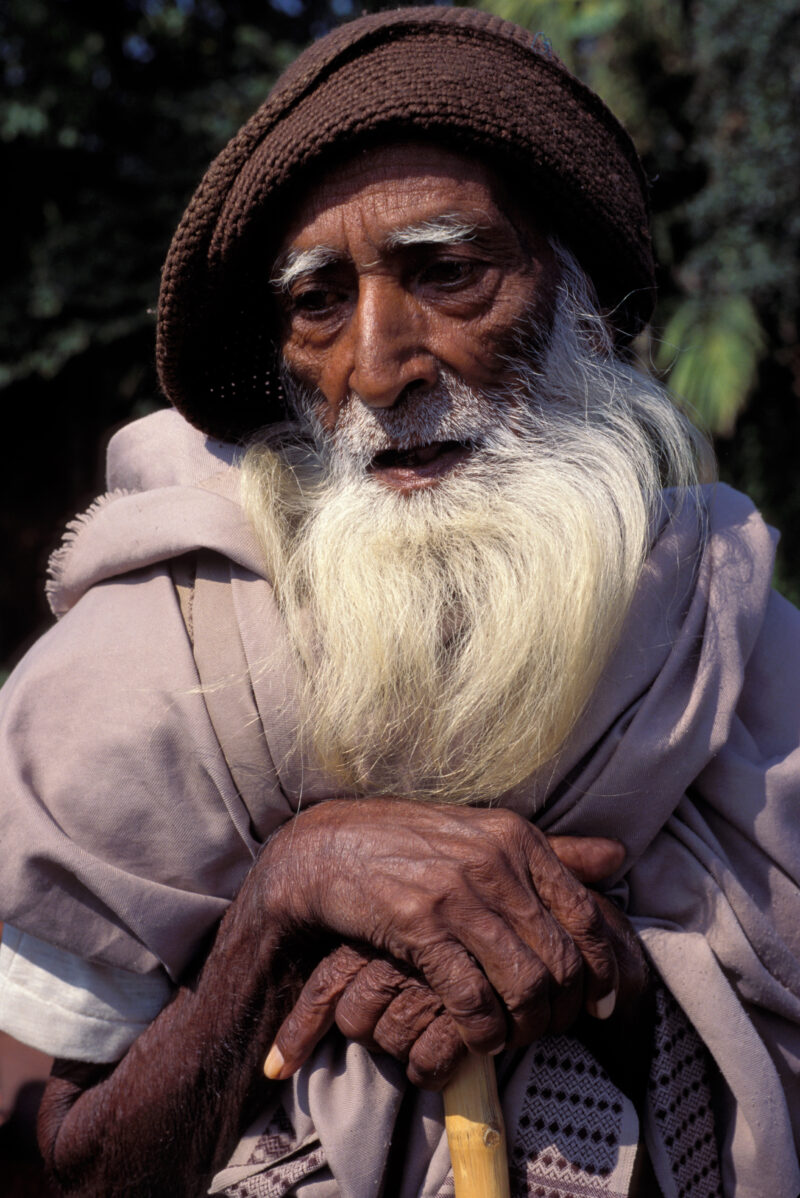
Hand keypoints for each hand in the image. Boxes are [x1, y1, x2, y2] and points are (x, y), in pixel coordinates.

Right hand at [262, 807, 637, 1081]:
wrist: (331, 846)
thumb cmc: (415, 844)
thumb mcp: (487, 835)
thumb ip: (554, 852)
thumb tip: (618, 855)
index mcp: (518, 838)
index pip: (586, 915)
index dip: (602, 969)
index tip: (599, 1003)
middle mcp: (496, 862)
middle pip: (561, 958)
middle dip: (563, 1009)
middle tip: (548, 1028)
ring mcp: (457, 892)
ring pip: (525, 983)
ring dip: (526, 1026)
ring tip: (514, 1035)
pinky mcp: (420, 924)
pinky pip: (473, 998)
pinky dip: (483, 1030)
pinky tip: (478, 1038)